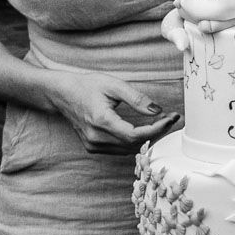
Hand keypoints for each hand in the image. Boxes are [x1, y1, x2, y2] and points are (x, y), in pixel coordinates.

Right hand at [43, 68, 179, 153]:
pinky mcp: (92, 147)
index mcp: (101, 121)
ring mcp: (93, 144)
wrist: (62, 94)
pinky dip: (135, 142)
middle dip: (157, 132)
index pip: (135, 134)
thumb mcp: (114, 85)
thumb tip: (158, 111)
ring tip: (162, 123)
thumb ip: (137, 99)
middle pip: (134, 144)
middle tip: (171, 118)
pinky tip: (145, 130)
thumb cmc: (87, 86)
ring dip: (148, 138)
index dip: (157, 129)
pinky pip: (119, 150)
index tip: (172, 118)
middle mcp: (96, 137)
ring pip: (128, 149)